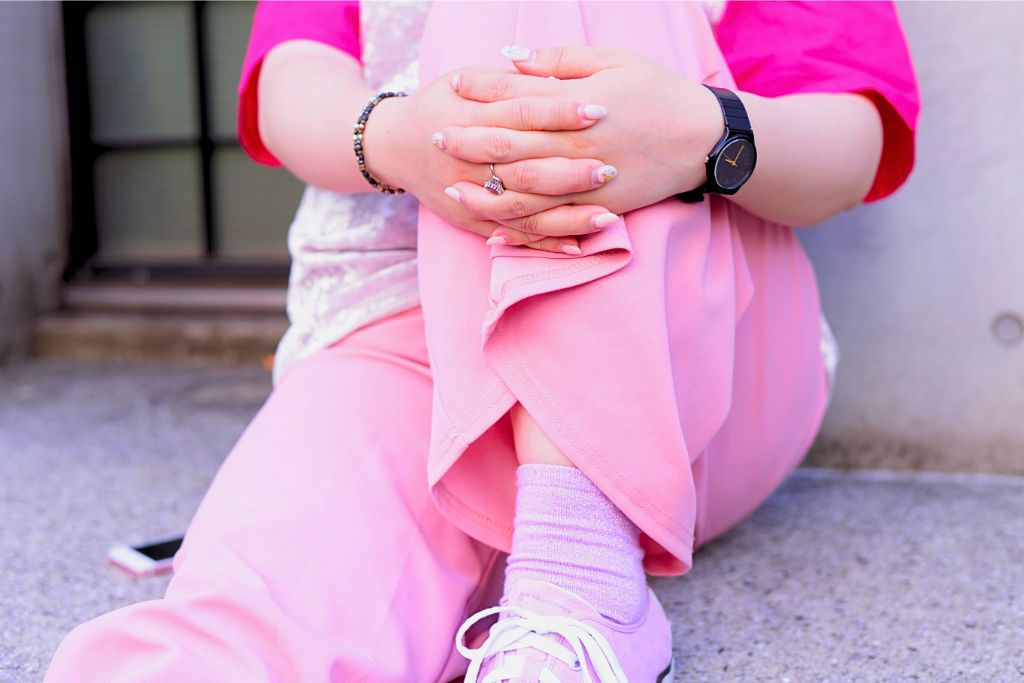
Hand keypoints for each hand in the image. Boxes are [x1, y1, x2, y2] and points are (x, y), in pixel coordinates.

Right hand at [363, 68, 624, 252]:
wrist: (393, 145)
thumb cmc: (438, 105)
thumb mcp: (464, 80)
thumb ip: (506, 82)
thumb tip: (554, 77)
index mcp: (468, 118)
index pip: (521, 114)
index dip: (560, 112)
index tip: (599, 110)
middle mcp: (467, 162)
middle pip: (524, 168)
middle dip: (569, 173)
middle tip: (611, 169)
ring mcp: (468, 196)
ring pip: (521, 211)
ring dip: (565, 217)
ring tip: (607, 217)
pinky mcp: (469, 222)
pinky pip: (510, 236)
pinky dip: (543, 243)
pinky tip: (577, 245)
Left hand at [437, 47, 726, 238]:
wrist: (705, 141)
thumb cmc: (660, 92)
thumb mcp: (615, 61)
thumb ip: (560, 62)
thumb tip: (514, 57)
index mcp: (576, 107)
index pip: (516, 97)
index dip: (481, 91)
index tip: (452, 84)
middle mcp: (574, 148)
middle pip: (508, 146)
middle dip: (467, 141)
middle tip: (433, 137)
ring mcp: (584, 184)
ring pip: (522, 193)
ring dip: (482, 191)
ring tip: (451, 188)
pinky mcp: (597, 208)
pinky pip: (550, 224)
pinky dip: (519, 227)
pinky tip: (493, 226)